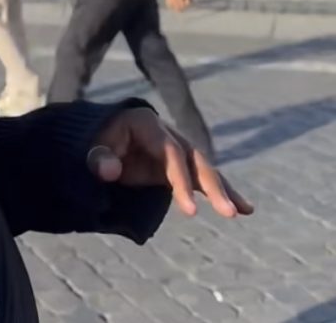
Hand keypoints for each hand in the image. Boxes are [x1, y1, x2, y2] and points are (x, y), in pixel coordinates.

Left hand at [88, 107, 252, 218]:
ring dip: (223, 189)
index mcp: (147, 124)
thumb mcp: (90, 147)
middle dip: (212, 186)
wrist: (99, 134)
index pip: (171, 153)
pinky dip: (222, 191)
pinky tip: (244, 208)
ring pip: (204, 167)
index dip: (181, 180)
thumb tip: (109, 170)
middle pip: (195, 158)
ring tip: (243, 211)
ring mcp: (176, 147)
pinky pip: (203, 178)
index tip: (190, 210)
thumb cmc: (95, 141)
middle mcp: (168, 133)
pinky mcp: (180, 164)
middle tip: (228, 212)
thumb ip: (99, 157)